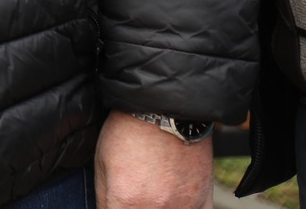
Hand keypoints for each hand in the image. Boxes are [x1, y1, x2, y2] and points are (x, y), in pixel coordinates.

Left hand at [95, 111, 211, 208]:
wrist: (163, 106)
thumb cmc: (129, 130)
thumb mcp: (102, 162)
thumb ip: (105, 196)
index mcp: (128, 202)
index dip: (113, 208)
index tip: (115, 202)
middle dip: (134, 206)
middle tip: (134, 192)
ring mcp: (185, 207)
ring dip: (158, 208)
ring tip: (153, 193)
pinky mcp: (204, 201)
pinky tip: (174, 201)